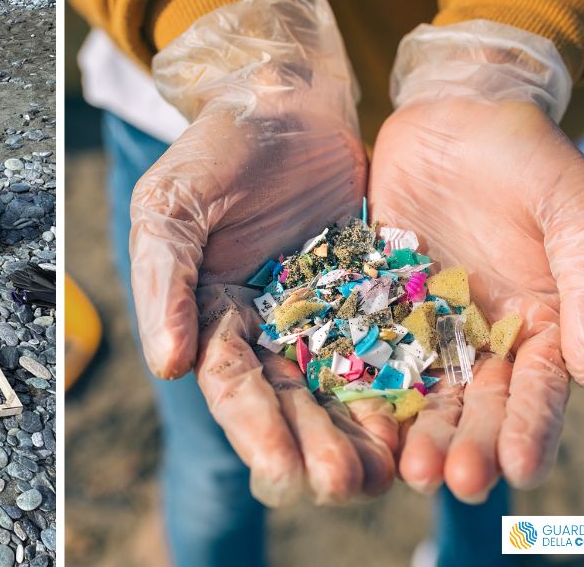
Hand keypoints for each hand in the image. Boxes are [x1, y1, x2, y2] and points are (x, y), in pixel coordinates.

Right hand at [132, 0, 396, 505]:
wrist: (284, 98)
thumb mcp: (171, 205)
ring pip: (339, 384)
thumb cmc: (216, 147)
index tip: (282, 469)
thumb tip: (167, 366)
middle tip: (344, 485)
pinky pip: (386, 343)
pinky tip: (421, 416)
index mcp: (208, 314)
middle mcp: (263, 325)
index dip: (254, 428)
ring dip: (358, 431)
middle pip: (288, 398)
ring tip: (388, 473)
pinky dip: (399, 382)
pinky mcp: (368, 293)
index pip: (231, 382)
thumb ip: (163, 281)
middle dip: (313, 444)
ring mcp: (318, 312)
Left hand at [371, 22, 583, 502]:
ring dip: (417, 432)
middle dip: (467, 444)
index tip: (517, 468)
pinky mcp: (375, 300)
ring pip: (421, 389)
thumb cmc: (526, 154)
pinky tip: (354, 419)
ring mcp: (425, 321)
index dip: (530, 428)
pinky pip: (368, 349)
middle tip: (451, 481)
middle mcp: (481, 333)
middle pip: (476, 402)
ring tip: (406, 470)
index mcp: (539, 321)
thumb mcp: (572, 208)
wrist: (453, 111)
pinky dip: (364, 386)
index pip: (537, 387)